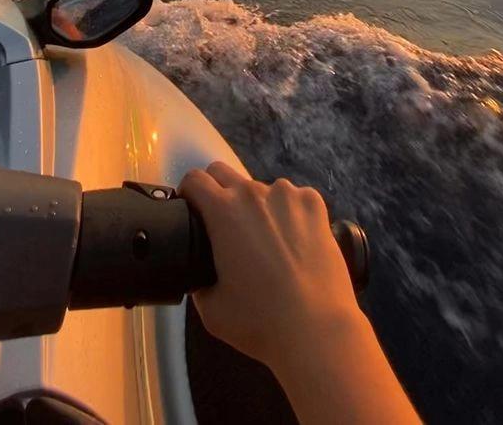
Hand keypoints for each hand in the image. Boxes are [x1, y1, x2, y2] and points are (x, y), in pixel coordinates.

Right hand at [178, 162, 357, 372]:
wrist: (315, 330)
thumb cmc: (259, 322)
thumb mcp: (209, 307)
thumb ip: (198, 277)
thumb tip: (200, 267)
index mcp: (224, 211)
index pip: (194, 179)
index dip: (187, 195)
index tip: (191, 213)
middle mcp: (254, 192)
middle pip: (223, 173)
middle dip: (216, 192)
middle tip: (224, 227)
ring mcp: (288, 195)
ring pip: (261, 188)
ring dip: (256, 205)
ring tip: (267, 243)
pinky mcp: (315, 205)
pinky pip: (293, 198)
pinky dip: (288, 212)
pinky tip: (294, 242)